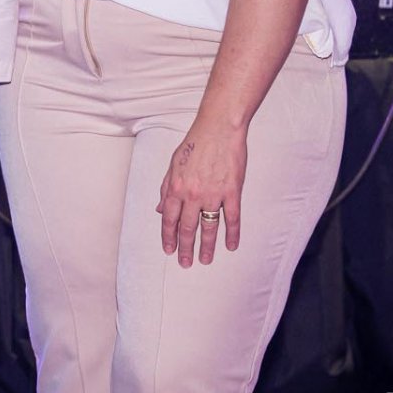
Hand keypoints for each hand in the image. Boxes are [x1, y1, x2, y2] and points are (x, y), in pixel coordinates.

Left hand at [156, 121, 246, 266]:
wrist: (218, 130)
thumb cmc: (195, 144)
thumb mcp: (173, 165)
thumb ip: (166, 189)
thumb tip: (160, 209)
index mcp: (176, 188)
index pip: (170, 219)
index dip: (168, 237)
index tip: (169, 250)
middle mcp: (193, 194)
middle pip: (188, 228)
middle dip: (185, 247)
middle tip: (185, 263)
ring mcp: (214, 194)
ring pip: (209, 227)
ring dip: (207, 246)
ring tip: (205, 259)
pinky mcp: (232, 192)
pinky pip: (232, 218)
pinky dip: (232, 234)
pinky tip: (231, 246)